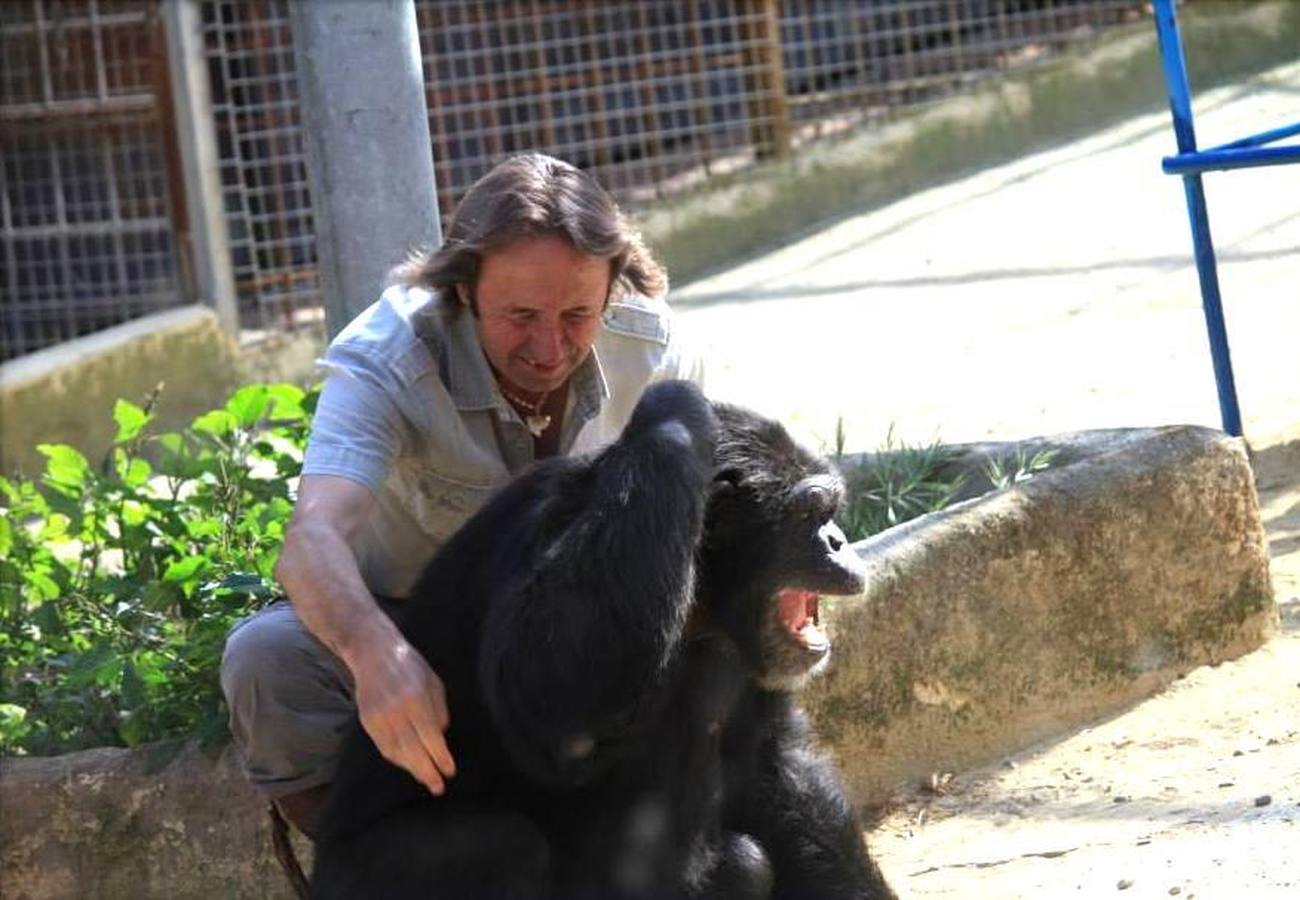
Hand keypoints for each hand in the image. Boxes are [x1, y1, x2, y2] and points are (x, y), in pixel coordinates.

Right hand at [349, 628, 456, 794]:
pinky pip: (384, 747)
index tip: (450, 771)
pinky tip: (408, 765)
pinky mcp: (367, 721)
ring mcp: (378, 717)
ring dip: (412, 769)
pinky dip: (397, 759)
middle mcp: (395, 710)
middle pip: (412, 750)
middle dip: (427, 771)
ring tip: (426, 779)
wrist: (373, 653)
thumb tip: (440, 737)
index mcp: (415, 699)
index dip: (440, 757)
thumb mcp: (434, 682)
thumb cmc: (410, 666)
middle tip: (438, 787)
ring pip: (396, 752)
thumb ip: (439, 710)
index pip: (430, 736)